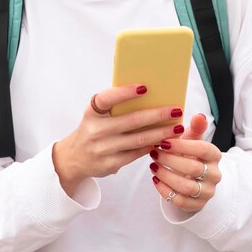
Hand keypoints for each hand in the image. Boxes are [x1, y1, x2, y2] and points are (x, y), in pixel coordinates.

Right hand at [53, 84, 186, 196]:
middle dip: (157, 115)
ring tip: (177, 127)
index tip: (144, 87)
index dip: (124, 92)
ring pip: (139, 139)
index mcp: (91, 113)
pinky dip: (154, 146)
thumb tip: (148, 95)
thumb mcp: (95, 116)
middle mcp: (96, 130)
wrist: (73, 158)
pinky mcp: (112, 163)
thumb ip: (114, 107)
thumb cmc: (92, 129)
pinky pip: (138, 153)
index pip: (106, 99)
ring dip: (161, 133)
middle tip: (176, 110)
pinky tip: (166, 141)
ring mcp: (104, 149)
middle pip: (132, 121)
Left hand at [149, 114, 221, 212]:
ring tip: (153, 166)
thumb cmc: (189, 154)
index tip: (163, 142)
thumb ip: (195, 128)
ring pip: (187, 187)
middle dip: (170, 161)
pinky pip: (180, 201)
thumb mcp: (192, 140)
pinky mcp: (197, 205)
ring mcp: (207, 192)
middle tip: (154, 153)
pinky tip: (155, 180)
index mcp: (214, 155)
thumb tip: (199, 116)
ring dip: (166, 176)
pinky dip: (165, 190)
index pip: (203, 149)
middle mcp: (215, 175)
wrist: (194, 178)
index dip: (182, 146)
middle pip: (193, 169)